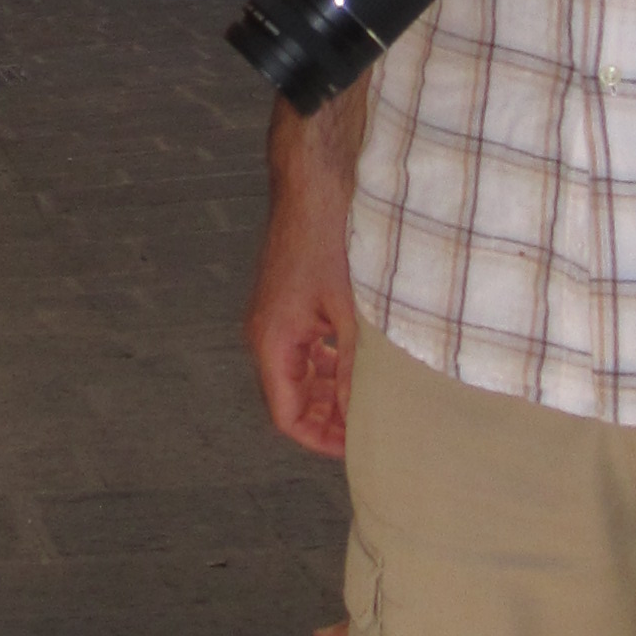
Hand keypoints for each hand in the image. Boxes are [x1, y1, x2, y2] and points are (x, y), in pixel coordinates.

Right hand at [245, 189, 359, 457]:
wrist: (313, 187)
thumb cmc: (329, 242)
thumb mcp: (350, 313)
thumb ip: (355, 367)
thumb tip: (364, 413)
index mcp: (273, 342)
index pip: (287, 416)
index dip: (320, 439)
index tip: (354, 449)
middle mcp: (266, 334)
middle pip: (291, 398)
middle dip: (327, 419)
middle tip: (369, 431)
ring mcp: (275, 317)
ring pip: (299, 374)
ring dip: (330, 391)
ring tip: (370, 402)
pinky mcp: (288, 301)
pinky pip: (303, 348)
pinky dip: (327, 364)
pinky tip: (358, 364)